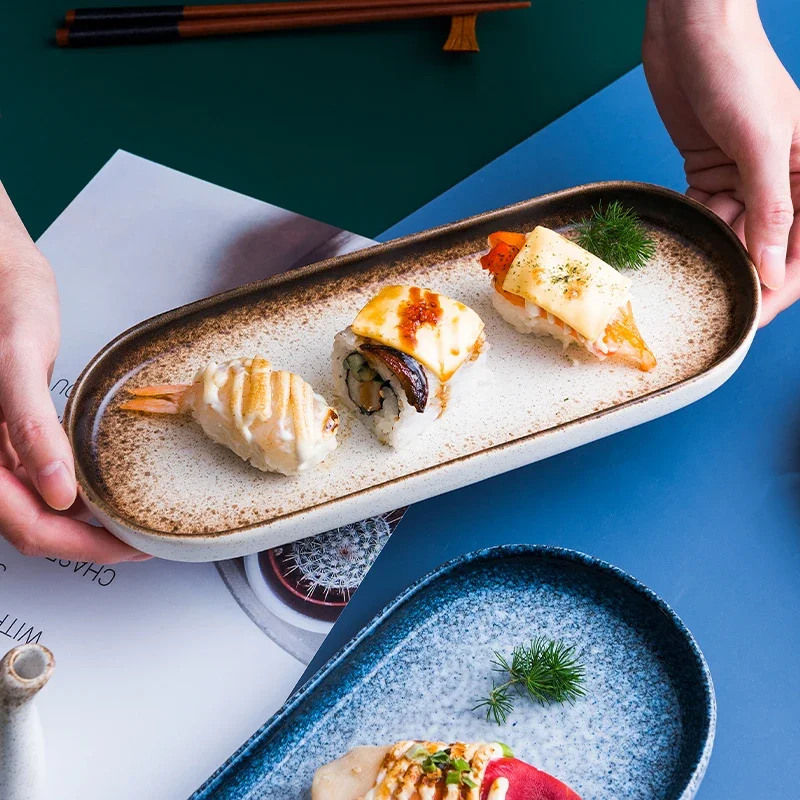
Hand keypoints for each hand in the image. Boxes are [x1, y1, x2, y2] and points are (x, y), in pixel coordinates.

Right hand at [0, 182, 147, 561]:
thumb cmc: (1, 303)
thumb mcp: (16, 359)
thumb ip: (28, 427)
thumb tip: (55, 495)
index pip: (28, 527)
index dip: (83, 545)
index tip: (132, 544)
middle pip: (32, 529)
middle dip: (87, 542)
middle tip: (139, 539)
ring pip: (32, 512)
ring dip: (79, 525)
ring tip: (126, 520)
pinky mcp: (7, 434)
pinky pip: (33, 481)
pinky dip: (69, 496)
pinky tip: (96, 489)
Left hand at [643, 0, 799, 324]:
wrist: (692, 30)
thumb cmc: (736, 69)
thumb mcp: (759, 142)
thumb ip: (769, 206)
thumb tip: (770, 266)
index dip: (782, 282)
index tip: (755, 314)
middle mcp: (781, 178)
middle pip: (768, 244)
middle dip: (746, 275)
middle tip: (719, 308)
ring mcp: (744, 176)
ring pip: (734, 232)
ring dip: (717, 254)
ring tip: (696, 280)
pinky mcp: (711, 170)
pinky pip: (705, 213)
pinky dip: (695, 229)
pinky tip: (682, 248)